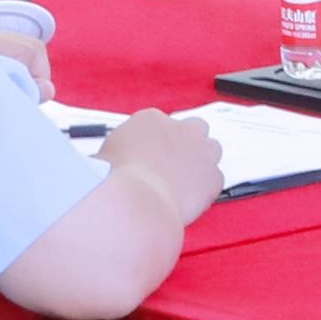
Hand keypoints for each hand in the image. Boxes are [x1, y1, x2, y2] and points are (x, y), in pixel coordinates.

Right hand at [99, 107, 226, 220]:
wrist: (134, 199)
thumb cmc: (112, 181)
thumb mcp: (104, 156)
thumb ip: (118, 153)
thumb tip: (115, 163)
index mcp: (150, 119)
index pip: (162, 125)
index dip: (160, 144)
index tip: (154, 158)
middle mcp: (179, 129)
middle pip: (194, 128)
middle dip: (188, 143)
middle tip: (175, 165)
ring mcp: (200, 150)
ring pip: (212, 149)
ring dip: (202, 162)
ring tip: (186, 183)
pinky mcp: (213, 175)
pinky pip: (216, 178)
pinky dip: (206, 188)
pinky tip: (190, 200)